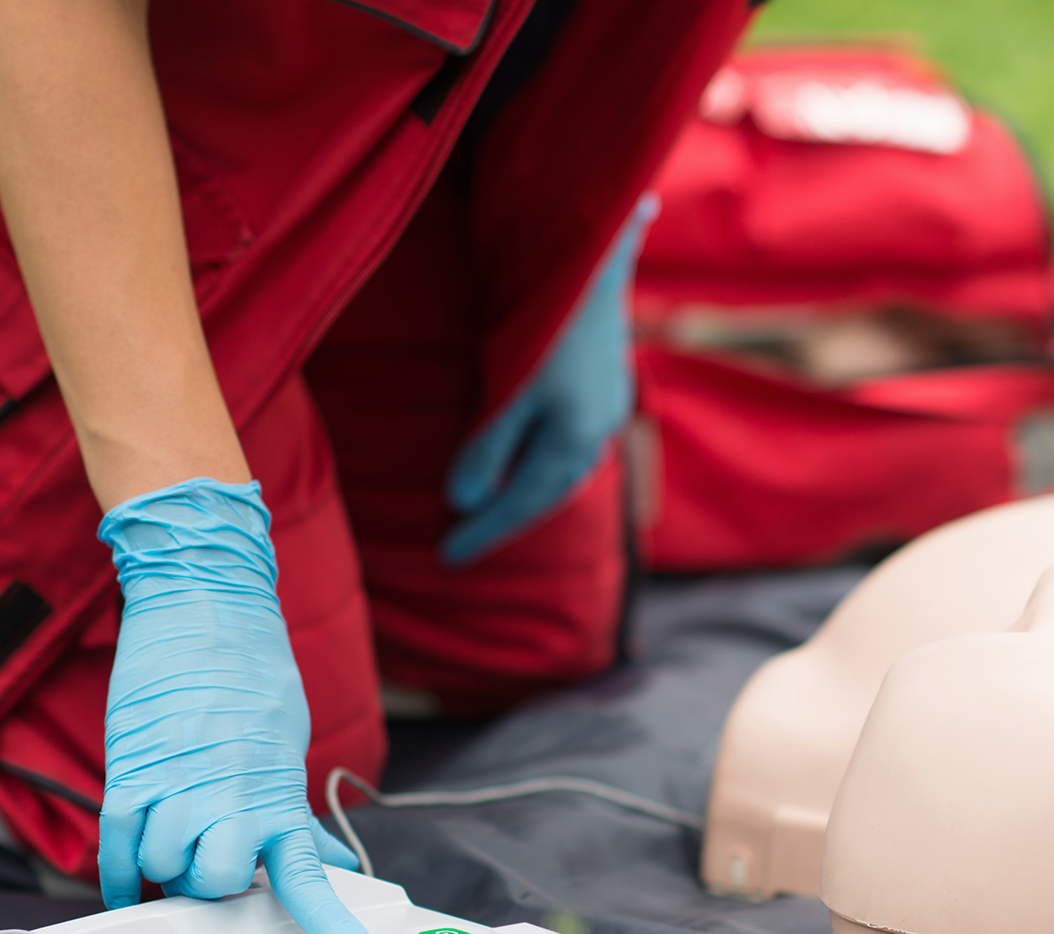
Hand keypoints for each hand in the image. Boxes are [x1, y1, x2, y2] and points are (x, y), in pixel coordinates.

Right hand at [95, 478, 371, 933]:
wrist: (205, 608)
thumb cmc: (251, 672)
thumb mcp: (287, 744)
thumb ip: (295, 811)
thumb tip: (335, 859)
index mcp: (275, 790)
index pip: (303, 871)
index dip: (326, 916)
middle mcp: (227, 794)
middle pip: (215, 884)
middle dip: (211, 885)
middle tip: (213, 862)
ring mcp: (175, 784)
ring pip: (162, 867)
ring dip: (165, 867)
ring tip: (174, 840)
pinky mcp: (131, 769)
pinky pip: (116, 843)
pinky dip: (117, 872)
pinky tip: (125, 881)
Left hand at [442, 197, 656, 565]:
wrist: (597, 255)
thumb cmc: (546, 323)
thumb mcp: (508, 389)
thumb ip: (488, 447)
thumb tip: (464, 500)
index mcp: (573, 440)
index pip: (522, 502)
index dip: (484, 531)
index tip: (447, 558)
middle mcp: (597, 429)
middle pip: (549, 492)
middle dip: (509, 519)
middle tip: (465, 542)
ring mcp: (606, 404)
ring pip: (564, 467)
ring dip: (530, 492)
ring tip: (496, 508)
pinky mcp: (604, 380)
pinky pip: (572, 443)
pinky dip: (545, 463)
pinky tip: (532, 457)